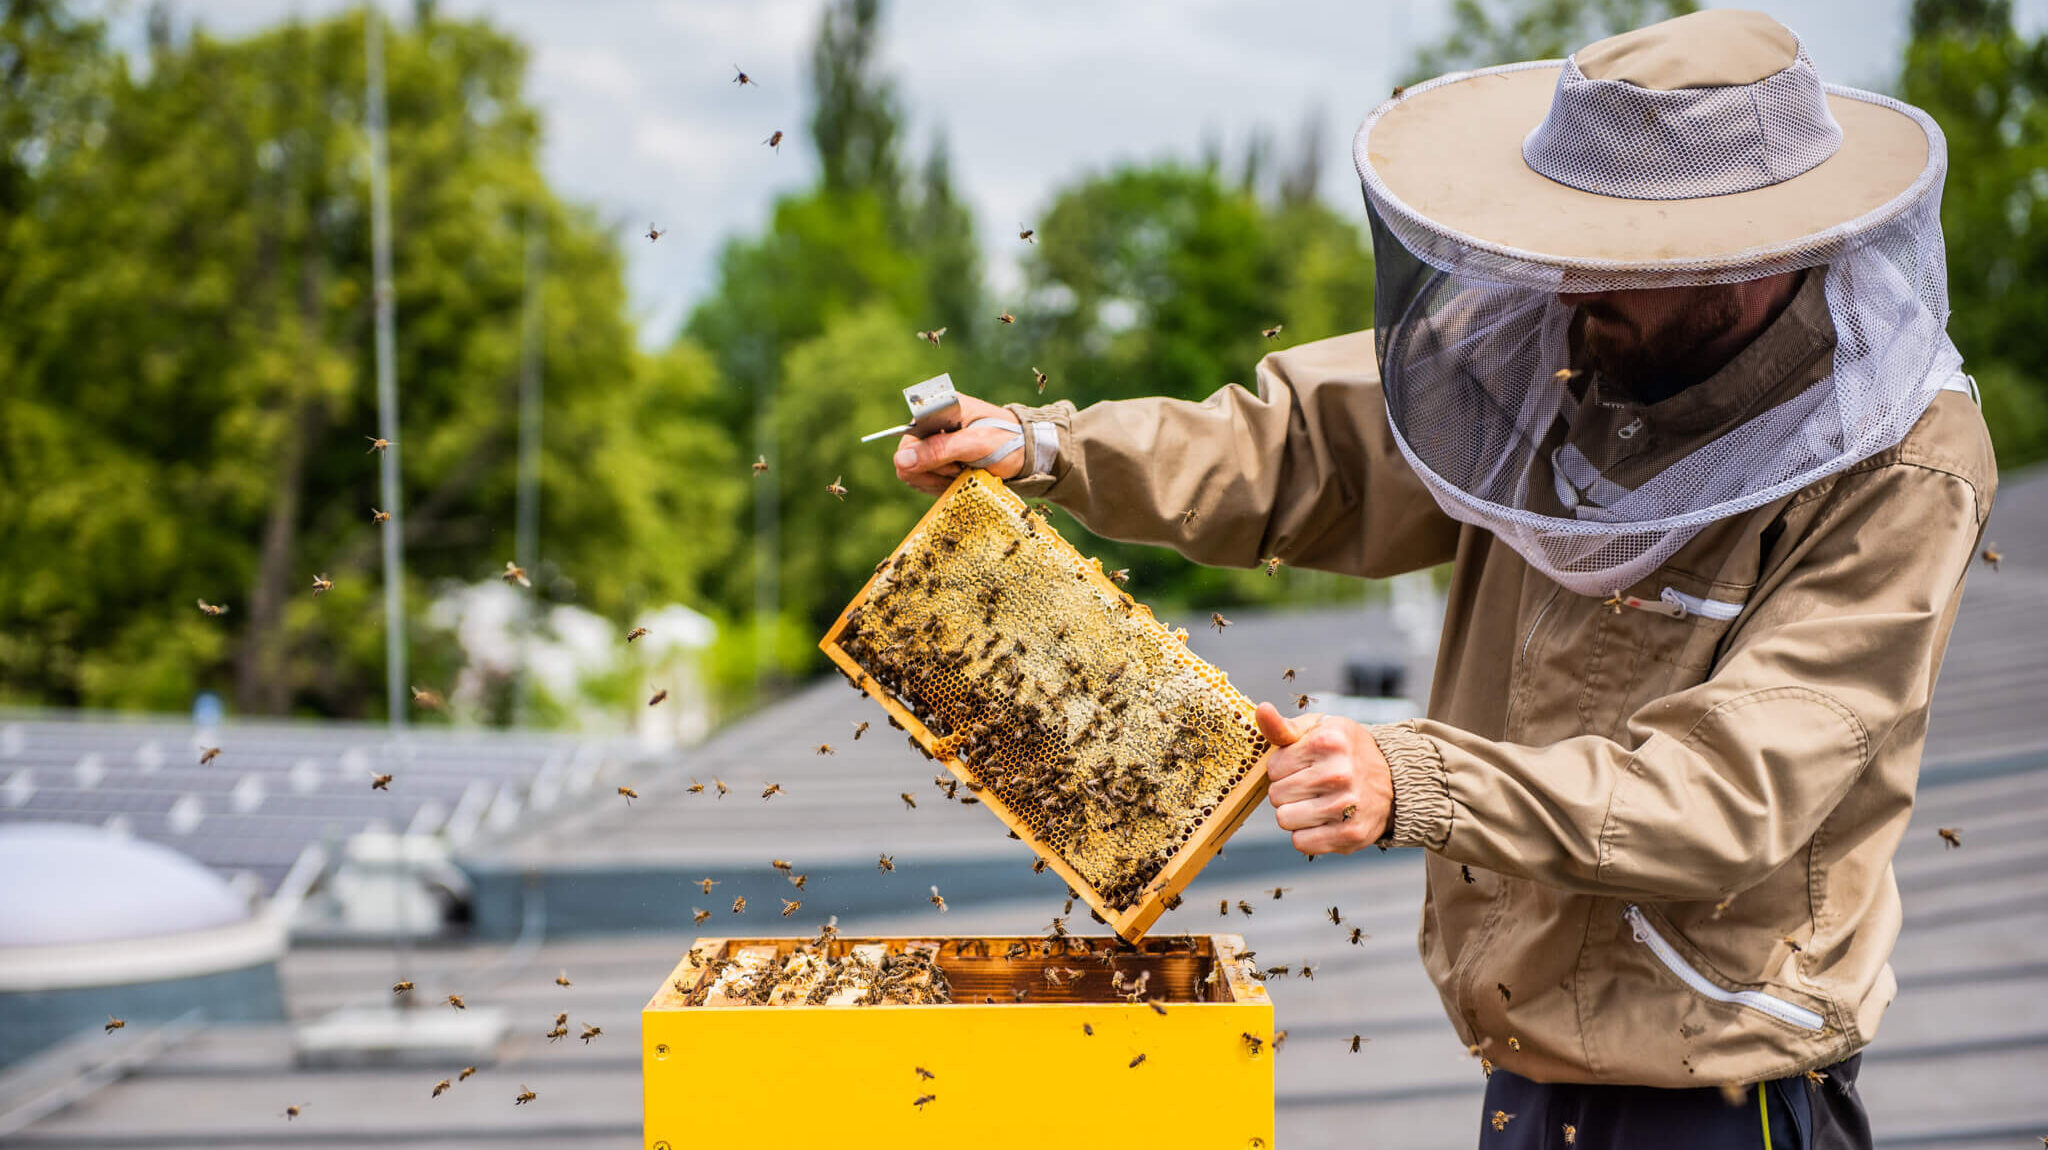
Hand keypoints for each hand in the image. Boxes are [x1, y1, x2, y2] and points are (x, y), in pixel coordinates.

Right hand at [892, 394, 1026, 494]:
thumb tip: (900, 461)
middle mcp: (930, 426)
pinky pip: (925, 482)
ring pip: (914, 475)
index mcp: (936, 409)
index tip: (954, 461)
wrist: (1027, 452)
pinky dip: (943, 485)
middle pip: (907, 461)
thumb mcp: (975, 444)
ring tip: (965, 471)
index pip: (906, 440)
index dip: (925, 458)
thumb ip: (939, 450)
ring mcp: (932, 444)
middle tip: (962, 468)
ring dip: (940, 480)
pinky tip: (962, 477)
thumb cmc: (1006, 440)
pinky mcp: (936, 462)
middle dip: (936, 472)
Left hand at [1257, 703, 1392, 854]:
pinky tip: (1323, 820)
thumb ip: (1284, 726)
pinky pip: (1301, 842)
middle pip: (1276, 795)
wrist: (1393, 782)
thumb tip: (1262, 711)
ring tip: (1316, 802)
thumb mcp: (1318, 730)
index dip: (1283, 768)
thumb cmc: (1345, 752)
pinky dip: (1307, 834)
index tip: (1303, 765)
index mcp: (1328, 742)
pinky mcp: (1350, 834)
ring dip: (1295, 813)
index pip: (1273, 768)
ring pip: (1284, 819)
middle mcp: (1338, 773)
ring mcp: (1346, 806)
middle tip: (1310, 785)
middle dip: (1287, 790)